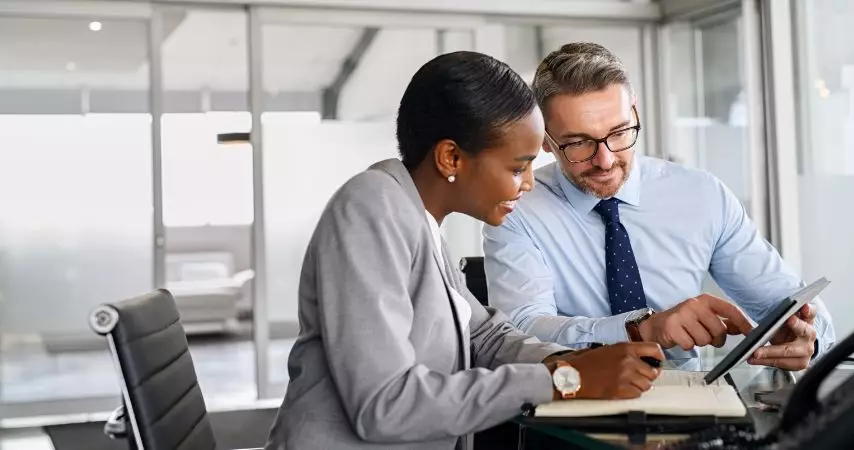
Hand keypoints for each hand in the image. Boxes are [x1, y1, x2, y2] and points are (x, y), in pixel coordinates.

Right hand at [549, 342, 664, 399]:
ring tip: (627, 383)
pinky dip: (632, 394)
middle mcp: (628, 361)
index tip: (657, 362)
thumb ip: (628, 352)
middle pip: (653, 372)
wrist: (573, 374)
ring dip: (639, 386)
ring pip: (646, 385)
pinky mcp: (620, 390)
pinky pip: (637, 394)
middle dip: (647, 376)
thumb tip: (645, 360)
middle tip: (638, 377)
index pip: (654, 349)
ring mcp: (625, 376)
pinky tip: (621, 389)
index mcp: (626, 348)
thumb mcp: (609, 349)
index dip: (659, 357)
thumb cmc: (588, 362)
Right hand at [638, 294, 753, 349]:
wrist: (656, 325)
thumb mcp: (704, 317)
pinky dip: (688, 346)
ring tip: (691, 336)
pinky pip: (690, 345)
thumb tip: (744, 328)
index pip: (730, 310)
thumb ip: (724, 322)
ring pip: (705, 339)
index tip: (752, 333)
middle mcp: (694, 304)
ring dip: (700, 343)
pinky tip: (682, 339)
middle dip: (716, 339)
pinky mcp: (672, 327)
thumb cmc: (684, 321)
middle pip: (719, 329)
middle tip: (707, 337)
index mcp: (706, 300)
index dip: (743, 323)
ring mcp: (682, 314)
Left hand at [748, 304, 816, 369]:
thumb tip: (747, 312)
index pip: (810, 312)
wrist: (792, 348)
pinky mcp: (801, 363)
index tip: (804, 306)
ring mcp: (807, 350)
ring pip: (787, 350)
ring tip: (755, 352)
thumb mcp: (781, 320)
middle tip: (778, 326)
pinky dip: (765, 361)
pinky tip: (754, 359)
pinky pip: (781, 362)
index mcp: (806, 319)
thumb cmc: (785, 330)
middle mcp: (809, 334)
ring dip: (769, 352)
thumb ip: (772, 316)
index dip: (808, 309)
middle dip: (795, 325)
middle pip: (802, 330)